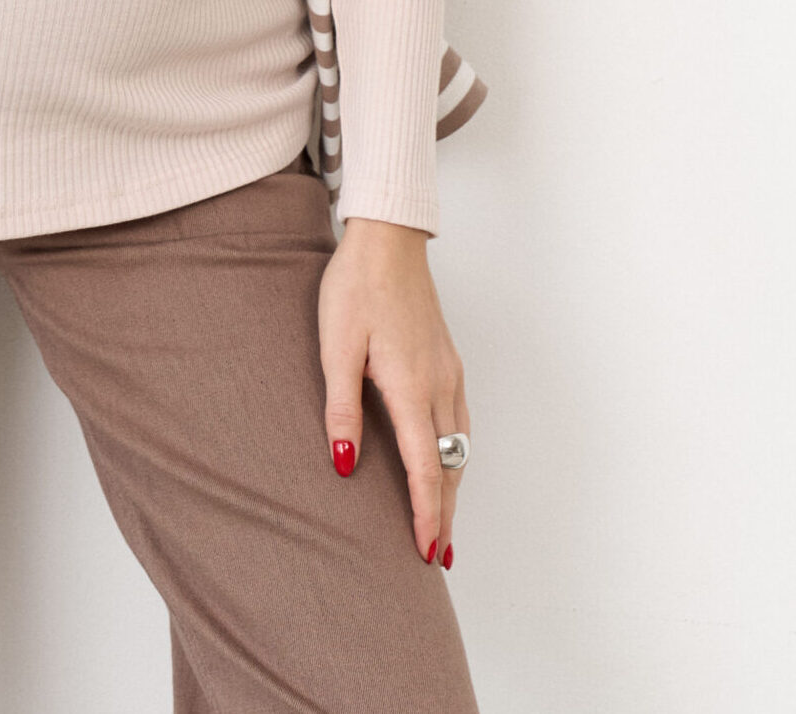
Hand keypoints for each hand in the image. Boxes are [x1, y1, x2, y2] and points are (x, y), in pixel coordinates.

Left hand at [318, 217, 468, 566]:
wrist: (388, 239)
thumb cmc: (356, 287)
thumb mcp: (335, 346)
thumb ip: (342, 407)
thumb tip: (347, 464)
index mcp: (411, 386)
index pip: (423, 467)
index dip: (423, 513)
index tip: (424, 551)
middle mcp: (439, 385)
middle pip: (448, 466)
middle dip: (444, 514)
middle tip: (437, 557)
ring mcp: (449, 372)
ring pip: (459, 447)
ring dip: (453, 489)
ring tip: (443, 524)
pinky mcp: (448, 361)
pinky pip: (460, 424)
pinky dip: (456, 457)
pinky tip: (446, 464)